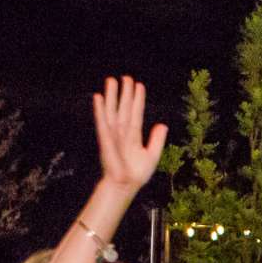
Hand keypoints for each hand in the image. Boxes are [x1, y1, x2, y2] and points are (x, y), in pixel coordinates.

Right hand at [92, 77, 167, 192]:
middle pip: (124, 108)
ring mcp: (113, 134)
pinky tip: (98, 97)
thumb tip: (163, 124)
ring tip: (111, 80)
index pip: (136, 112)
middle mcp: (122, 132)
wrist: (126, 186)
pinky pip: (103, 122)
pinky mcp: (106, 139)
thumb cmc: (136, 174)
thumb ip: (157, 140)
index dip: (137, 99)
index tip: (139, 85)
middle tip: (126, 76)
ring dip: (112, 96)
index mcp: (133, 135)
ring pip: (113, 110)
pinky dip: (100, 109)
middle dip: (125, 93)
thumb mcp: (152, 155)